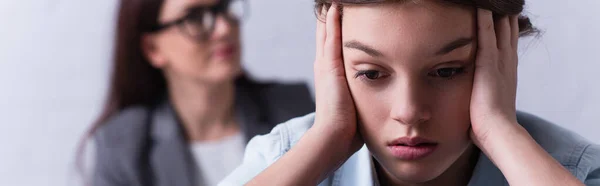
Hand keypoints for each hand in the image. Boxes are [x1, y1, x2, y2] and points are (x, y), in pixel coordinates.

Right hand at [313, 3, 362, 156]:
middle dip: (330, 18)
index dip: (334, 31)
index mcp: (329, 76)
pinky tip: (335, 7)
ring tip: (335, 1)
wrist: (334, 137)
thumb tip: (379, 100)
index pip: (332, 47)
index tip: (340, 15)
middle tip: (335, 3)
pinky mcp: (329, 66)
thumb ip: (362, 97)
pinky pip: (331, 37)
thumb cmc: (347, 129)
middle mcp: (324, 67)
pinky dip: (332, 21)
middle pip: (325, 34)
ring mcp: (325, 65)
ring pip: (326, 31)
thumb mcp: (355, 106)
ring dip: (331, 15)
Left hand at [469, 9, 520, 146]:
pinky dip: (484, 20)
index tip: (506, 17)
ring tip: (496, 2)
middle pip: (508, 32)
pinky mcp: (488, 63)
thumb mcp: (487, 105)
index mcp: (507, 73)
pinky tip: (482, 7)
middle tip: (507, 4)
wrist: (498, 132)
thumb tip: (473, 101)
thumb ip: (482, 96)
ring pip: (500, 29)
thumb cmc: (489, 125)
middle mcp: (507, 64)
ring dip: (497, 13)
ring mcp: (500, 62)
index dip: (507, 30)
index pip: (507, 45)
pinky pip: (486, 35)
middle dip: (505, 17)